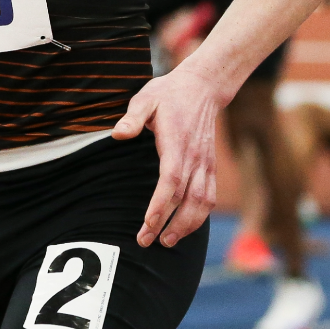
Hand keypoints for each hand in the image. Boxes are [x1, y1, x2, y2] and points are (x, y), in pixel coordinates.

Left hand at [113, 66, 223, 247]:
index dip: (161, 204)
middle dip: (169, 223)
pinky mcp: (210, 167)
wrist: (203, 87)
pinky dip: (199, 217)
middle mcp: (195, 157)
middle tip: (148, 242)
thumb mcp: (145, 98)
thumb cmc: (168, 94)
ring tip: (167, 241)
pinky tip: (185, 228)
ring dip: (187, 225)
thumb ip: (133, 118)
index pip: (171, 180)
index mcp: (177, 142)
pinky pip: (209, 197)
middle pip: (187, 198)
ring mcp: (206, 163)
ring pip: (202, 202)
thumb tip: (118, 134)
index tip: (147, 224)